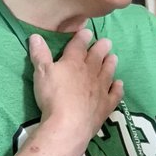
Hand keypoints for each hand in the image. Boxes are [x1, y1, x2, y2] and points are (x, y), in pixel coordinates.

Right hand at [29, 28, 122, 147]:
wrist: (69, 124)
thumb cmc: (53, 96)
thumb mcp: (41, 73)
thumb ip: (40, 54)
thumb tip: (35, 36)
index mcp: (73, 63)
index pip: (79, 46)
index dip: (82, 38)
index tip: (88, 32)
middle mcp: (90, 72)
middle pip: (97, 57)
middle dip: (101, 48)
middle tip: (107, 42)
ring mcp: (100, 89)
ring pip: (108, 72)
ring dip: (110, 64)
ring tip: (114, 57)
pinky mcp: (106, 105)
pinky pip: (115, 94)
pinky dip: (118, 88)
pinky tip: (119, 84)